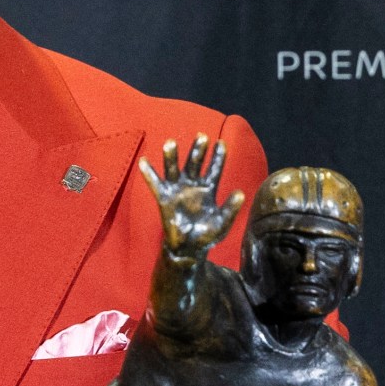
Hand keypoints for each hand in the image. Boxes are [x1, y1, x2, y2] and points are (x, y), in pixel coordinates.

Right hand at [137, 135, 244, 256]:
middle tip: (202, 137)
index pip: (214, 169)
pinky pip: (155, 184)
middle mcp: (193, 185)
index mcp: (208, 189)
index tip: (221, 143)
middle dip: (197, 150)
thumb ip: (230, 208)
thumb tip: (241, 193)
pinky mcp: (164, 199)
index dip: (218, 157)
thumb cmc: (207, 235)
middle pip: (194, 163)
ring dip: (172, 157)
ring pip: (174, 169)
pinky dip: (149, 174)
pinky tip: (144, 161)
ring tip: (170, 142)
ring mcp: (178, 190)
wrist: (188, 248)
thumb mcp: (222, 223)